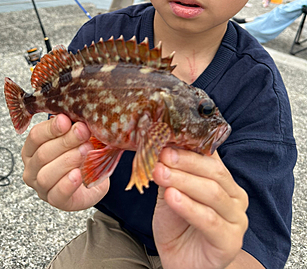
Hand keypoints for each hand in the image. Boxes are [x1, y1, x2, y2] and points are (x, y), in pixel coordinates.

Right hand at [21, 115, 108, 210]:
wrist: (92, 178)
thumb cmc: (79, 153)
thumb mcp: (75, 137)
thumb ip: (72, 127)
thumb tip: (77, 117)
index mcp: (32, 149)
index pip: (35, 136)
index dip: (51, 128)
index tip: (67, 120)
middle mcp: (32, 168)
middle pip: (43, 153)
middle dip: (65, 141)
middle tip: (83, 132)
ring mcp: (41, 187)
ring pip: (46, 174)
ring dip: (68, 160)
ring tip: (85, 151)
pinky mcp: (56, 201)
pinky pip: (58, 194)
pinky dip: (68, 183)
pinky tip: (78, 174)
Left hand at [152, 148, 248, 268]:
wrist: (179, 261)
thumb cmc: (177, 225)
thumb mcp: (169, 192)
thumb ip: (170, 172)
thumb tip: (160, 148)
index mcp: (223, 180)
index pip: (212, 156)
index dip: (190, 146)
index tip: (167, 140)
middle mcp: (235, 196)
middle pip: (214, 172)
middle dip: (185, 161)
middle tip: (163, 155)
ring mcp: (236, 219)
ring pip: (212, 192)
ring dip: (183, 181)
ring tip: (161, 174)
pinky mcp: (230, 241)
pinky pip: (209, 219)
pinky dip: (189, 206)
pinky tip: (172, 197)